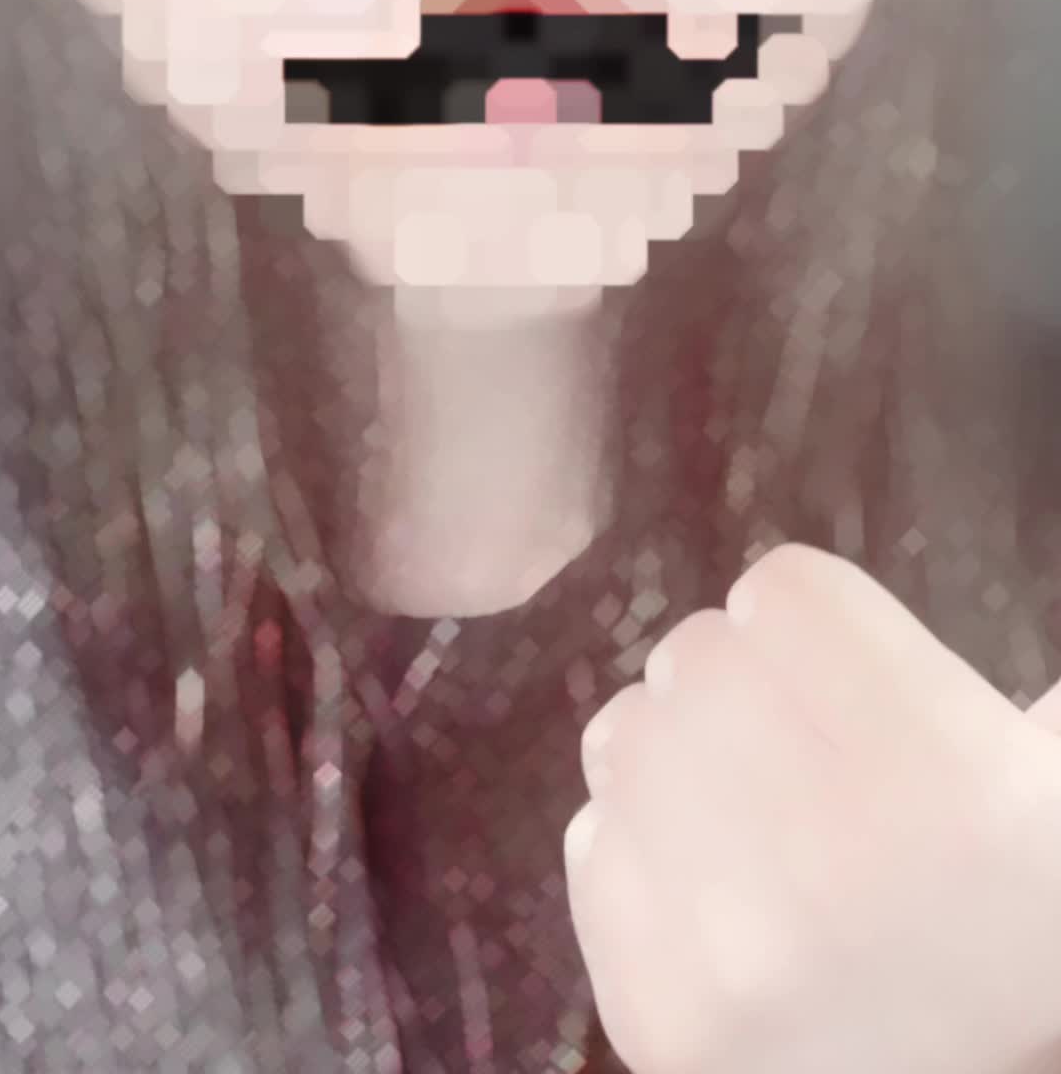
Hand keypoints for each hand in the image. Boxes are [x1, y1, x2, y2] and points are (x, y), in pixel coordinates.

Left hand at [564, 543, 1060, 1073]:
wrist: (981, 1072)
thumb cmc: (1008, 896)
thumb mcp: (1034, 763)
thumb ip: (933, 658)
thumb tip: (805, 583)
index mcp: (949, 781)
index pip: (784, 591)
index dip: (813, 620)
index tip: (834, 662)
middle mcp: (834, 870)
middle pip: (697, 653)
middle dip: (740, 677)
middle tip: (785, 733)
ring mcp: (733, 960)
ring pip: (626, 737)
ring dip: (678, 750)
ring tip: (739, 799)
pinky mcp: (660, 1019)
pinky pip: (592, 842)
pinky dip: (642, 845)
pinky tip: (707, 880)